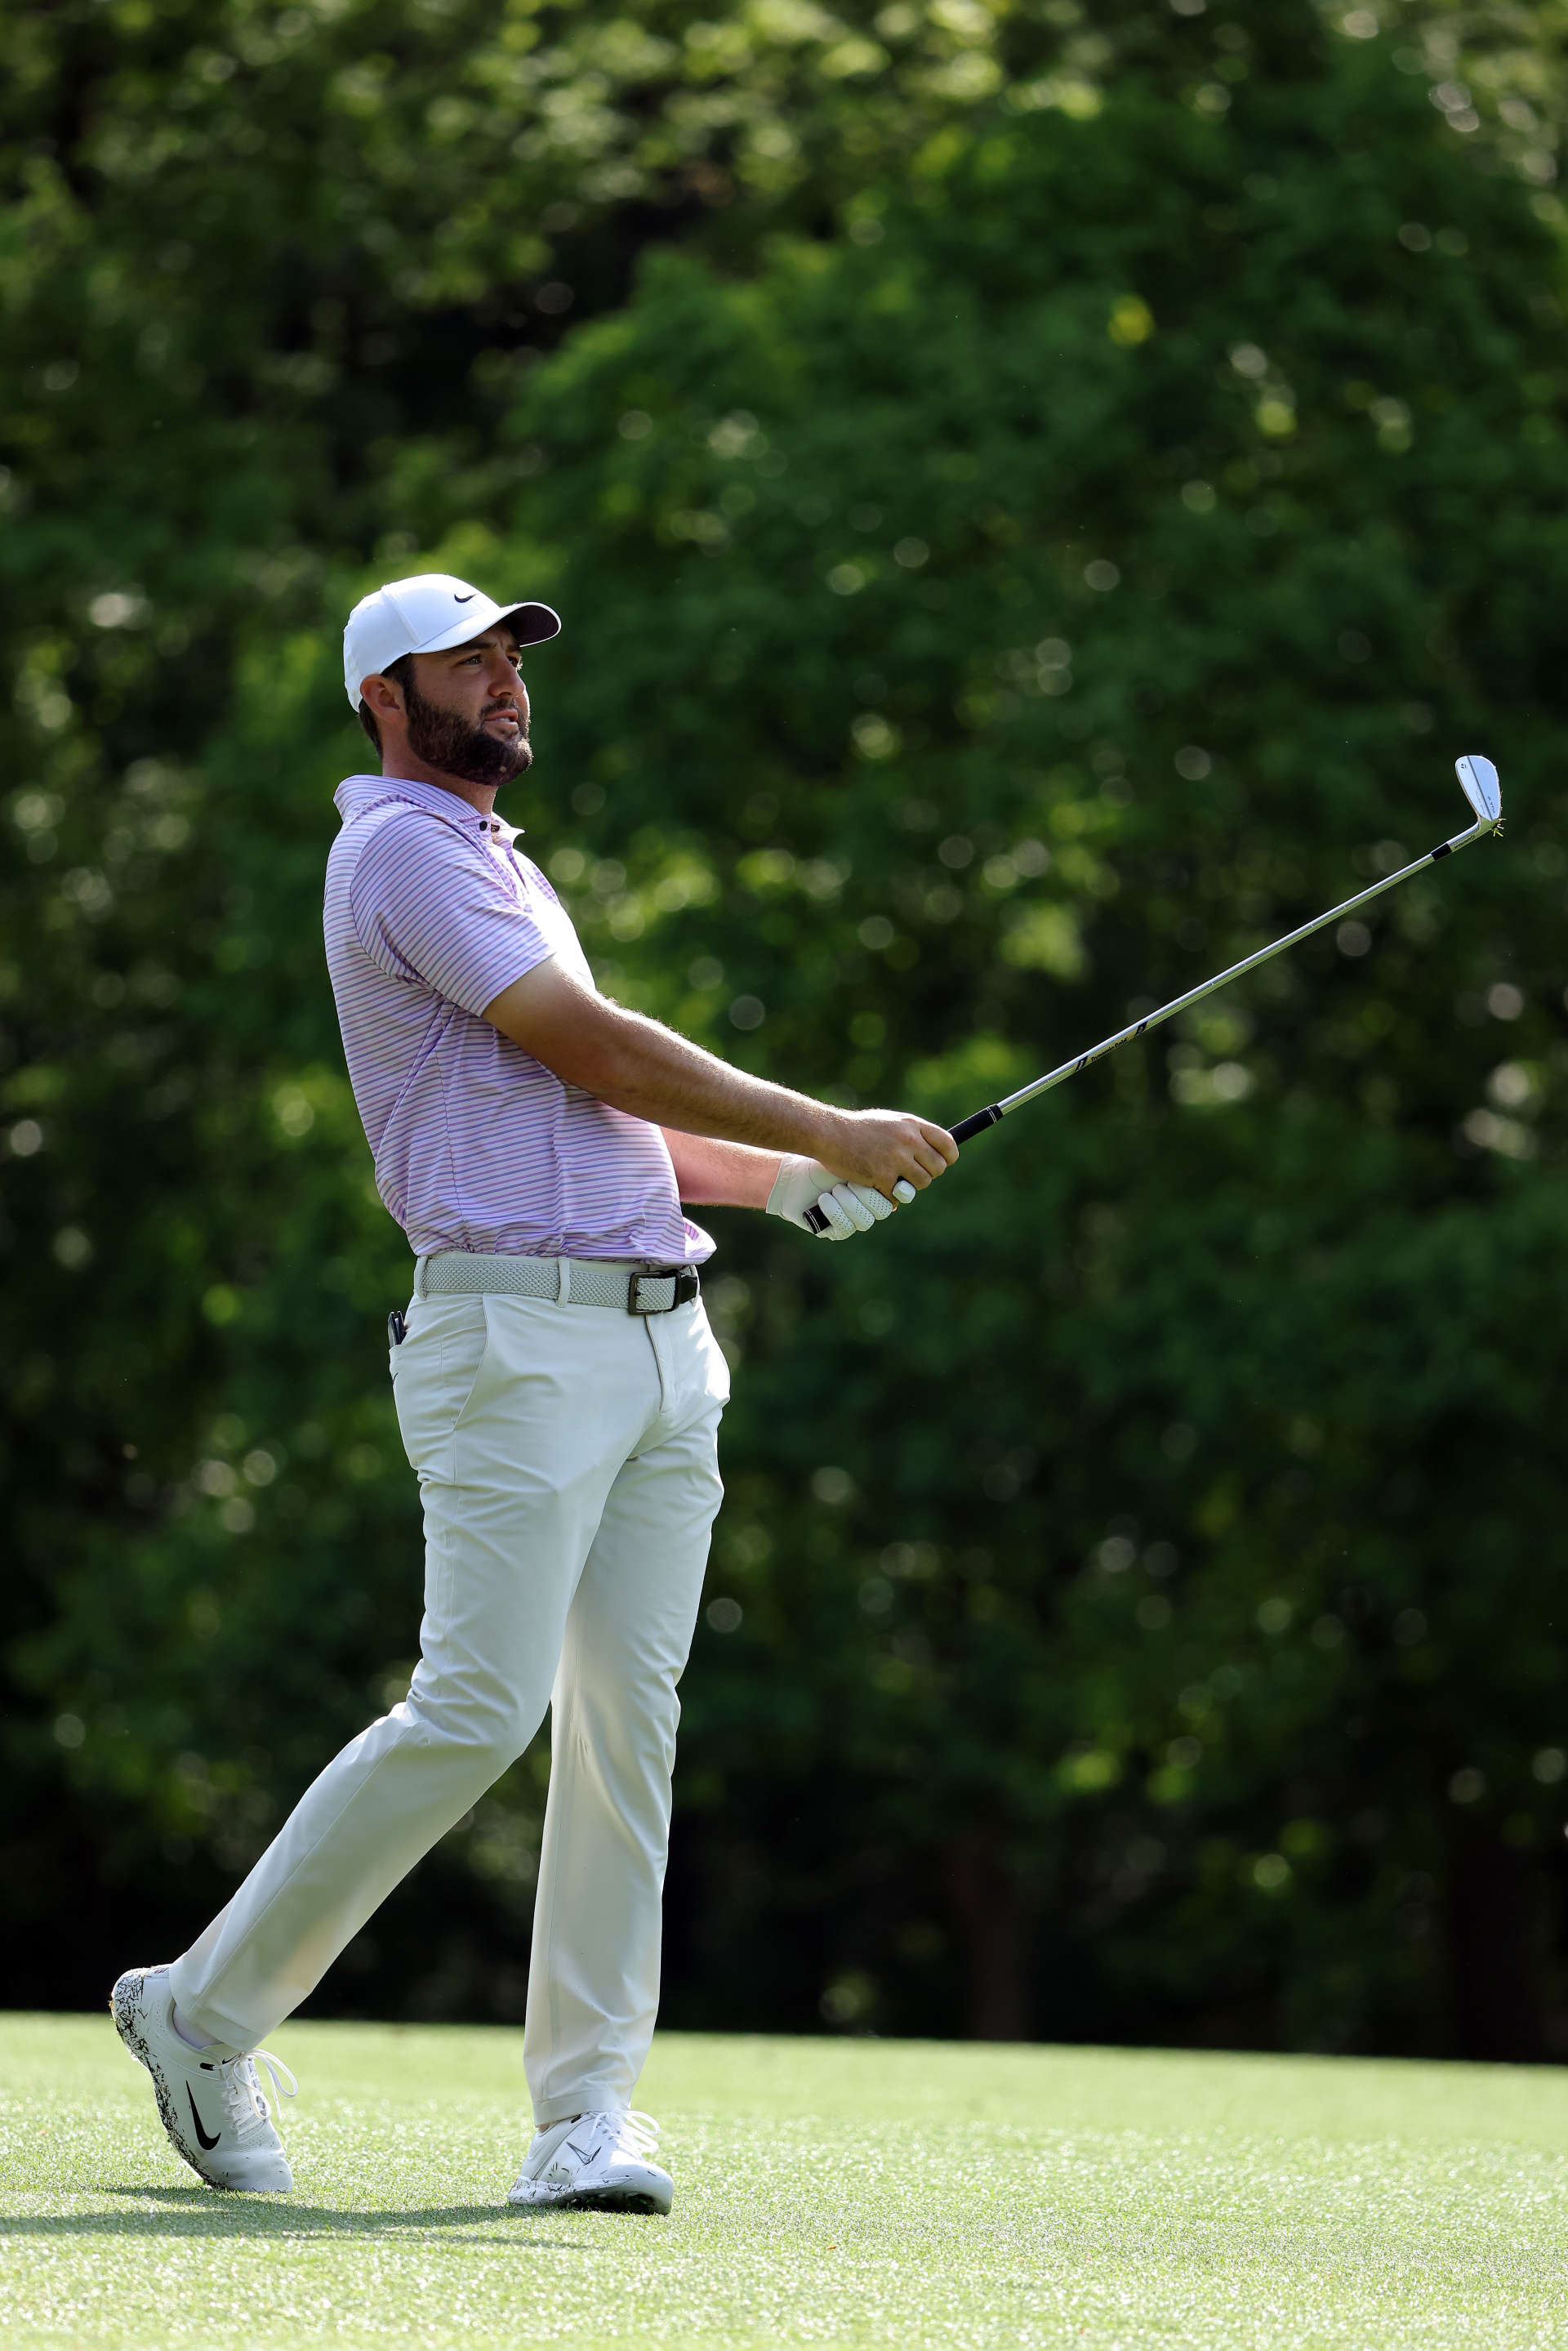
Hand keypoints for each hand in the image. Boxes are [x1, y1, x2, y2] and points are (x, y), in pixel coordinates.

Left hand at [766, 1155, 897, 1240]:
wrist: (794, 1172)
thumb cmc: (826, 1157)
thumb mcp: (857, 1152)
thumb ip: (883, 1154)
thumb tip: (909, 1150)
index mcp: (879, 1187)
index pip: (899, 1195)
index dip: (897, 1191)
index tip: (892, 1182)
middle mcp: (869, 1207)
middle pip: (883, 1209)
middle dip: (868, 1195)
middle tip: (852, 1181)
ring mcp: (854, 1220)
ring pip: (865, 1221)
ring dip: (850, 1203)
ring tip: (836, 1188)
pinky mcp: (836, 1231)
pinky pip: (844, 1228)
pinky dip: (834, 1212)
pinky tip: (824, 1199)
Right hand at [815, 1108, 956, 1196]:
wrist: (830, 1134)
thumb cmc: (859, 1128)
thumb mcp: (891, 1122)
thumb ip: (912, 1134)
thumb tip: (935, 1151)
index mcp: (912, 1125)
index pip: (948, 1144)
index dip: (948, 1157)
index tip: (942, 1163)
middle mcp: (908, 1141)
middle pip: (937, 1168)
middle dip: (926, 1174)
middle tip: (910, 1174)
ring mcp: (896, 1159)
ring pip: (920, 1184)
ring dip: (908, 1187)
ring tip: (893, 1180)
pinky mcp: (882, 1177)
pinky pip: (897, 1196)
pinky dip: (888, 1196)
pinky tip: (876, 1186)